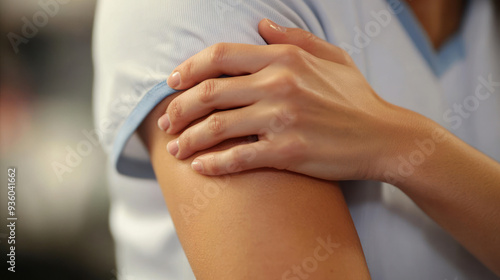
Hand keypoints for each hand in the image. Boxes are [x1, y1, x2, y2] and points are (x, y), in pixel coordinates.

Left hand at [157, 19, 422, 180]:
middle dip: (179, 108)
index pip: (220, 56)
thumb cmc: (356, 98)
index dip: (188, 69)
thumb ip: (292, 37)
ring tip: (176, 149)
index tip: (172, 84)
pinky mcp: (288, 153)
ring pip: (217, 127)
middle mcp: (279, 85)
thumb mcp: (331, 56)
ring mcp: (283, 119)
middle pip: (209, 92)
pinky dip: (214, 164)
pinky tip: (201, 168)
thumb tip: (260, 24)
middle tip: (166, 122)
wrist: (384, 138)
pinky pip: (238, 158)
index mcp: (285, 58)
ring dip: (189, 139)